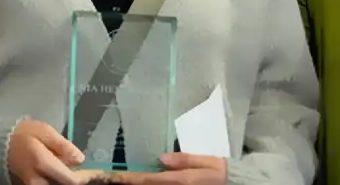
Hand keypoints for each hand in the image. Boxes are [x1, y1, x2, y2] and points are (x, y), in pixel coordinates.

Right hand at [7, 119, 88, 184]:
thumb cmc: (23, 132)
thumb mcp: (44, 131)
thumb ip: (63, 145)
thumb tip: (80, 159)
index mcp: (43, 163)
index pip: (70, 180)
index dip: (84, 178)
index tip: (93, 172)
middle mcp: (37, 180)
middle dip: (73, 181)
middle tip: (83, 173)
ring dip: (63, 180)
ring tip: (71, 172)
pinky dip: (55, 181)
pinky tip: (60, 174)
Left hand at [108, 153, 228, 184]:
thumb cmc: (223, 174)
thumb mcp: (209, 162)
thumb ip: (186, 160)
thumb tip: (161, 158)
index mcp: (182, 180)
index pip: (151, 180)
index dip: (132, 179)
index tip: (117, 176)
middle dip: (133, 183)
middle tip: (116, 179)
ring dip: (141, 184)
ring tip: (126, 180)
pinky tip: (145, 181)